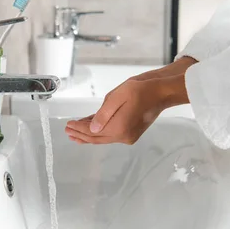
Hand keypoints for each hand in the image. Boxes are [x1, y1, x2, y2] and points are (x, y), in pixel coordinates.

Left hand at [65, 57, 196, 144]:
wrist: (161, 92)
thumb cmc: (141, 90)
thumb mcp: (117, 96)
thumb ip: (102, 114)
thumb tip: (91, 129)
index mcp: (118, 128)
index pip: (92, 132)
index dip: (78, 129)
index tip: (68, 125)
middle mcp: (123, 136)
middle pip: (97, 138)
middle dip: (81, 134)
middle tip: (68, 130)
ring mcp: (128, 136)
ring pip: (103, 137)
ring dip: (89, 134)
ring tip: (75, 131)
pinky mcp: (131, 133)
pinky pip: (111, 134)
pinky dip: (100, 132)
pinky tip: (91, 128)